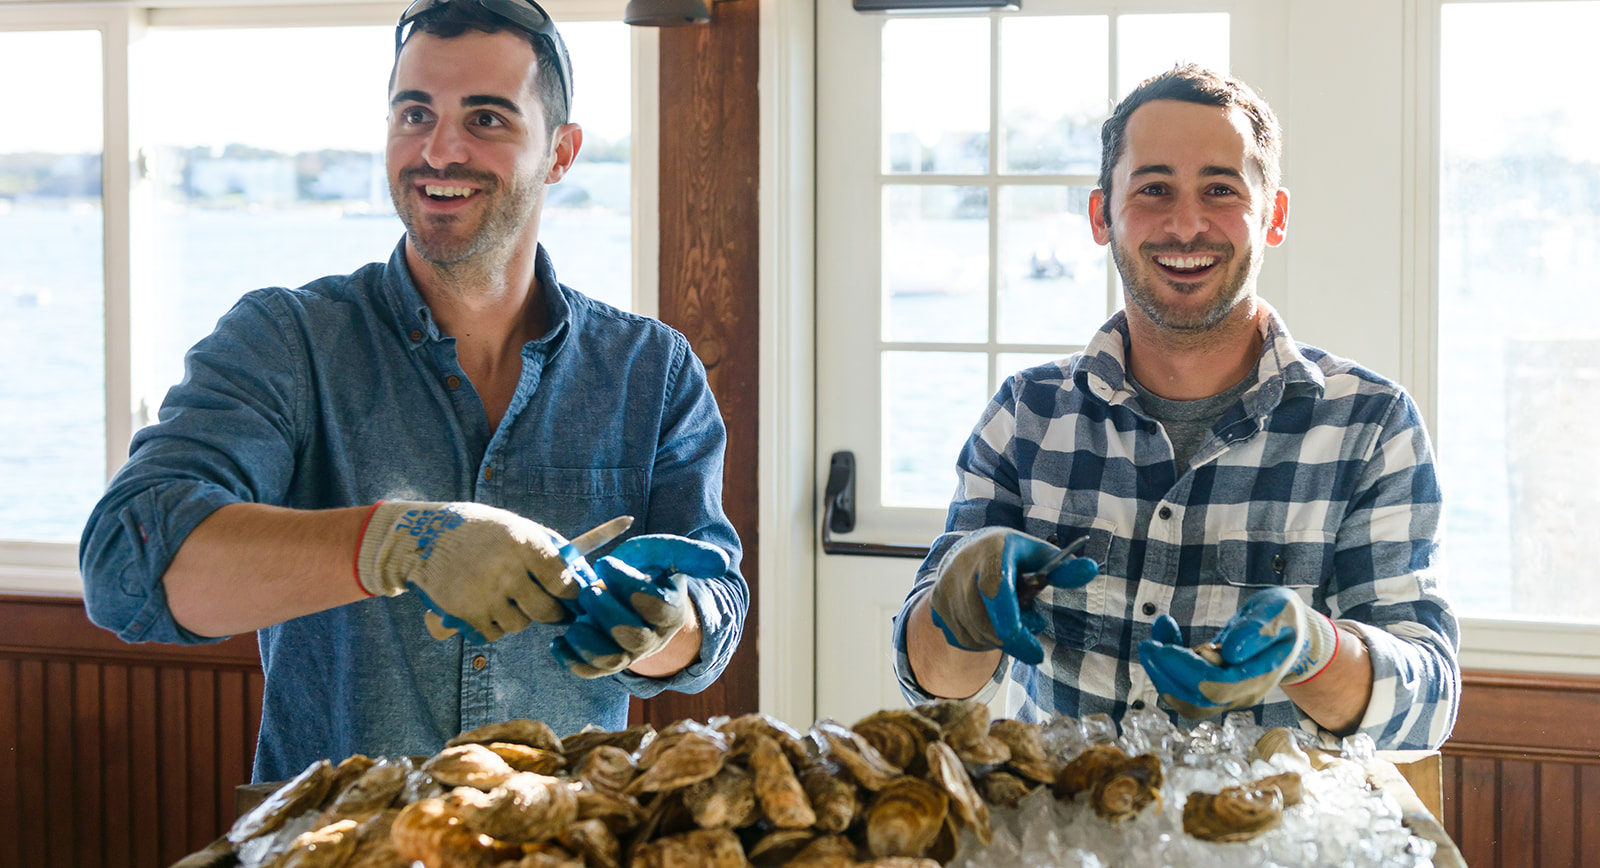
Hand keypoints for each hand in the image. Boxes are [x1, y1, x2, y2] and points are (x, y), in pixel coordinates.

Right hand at [355, 501, 579, 642]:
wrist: (424, 536)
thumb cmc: (480, 531)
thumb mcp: (515, 526)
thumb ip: (545, 548)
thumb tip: (581, 571)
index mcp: (524, 543)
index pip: (563, 581)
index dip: (572, 595)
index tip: (572, 598)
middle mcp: (507, 570)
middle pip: (546, 611)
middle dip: (553, 615)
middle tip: (552, 611)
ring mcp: (485, 593)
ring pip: (519, 624)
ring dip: (519, 618)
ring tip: (508, 601)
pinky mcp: (465, 612)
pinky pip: (492, 633)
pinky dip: (493, 626)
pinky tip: (486, 608)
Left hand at [549, 535, 730, 677]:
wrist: (629, 593)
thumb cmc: (646, 569)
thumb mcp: (664, 554)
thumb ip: (688, 554)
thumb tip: (722, 563)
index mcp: (671, 612)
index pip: (657, 607)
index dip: (630, 586)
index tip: (606, 562)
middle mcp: (653, 639)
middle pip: (633, 637)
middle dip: (607, 613)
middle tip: (587, 590)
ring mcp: (628, 655)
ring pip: (611, 660)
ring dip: (589, 643)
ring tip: (575, 622)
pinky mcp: (603, 665)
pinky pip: (588, 672)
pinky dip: (570, 660)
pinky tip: (558, 642)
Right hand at [928, 527, 1098, 665]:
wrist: (970, 550)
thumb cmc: (1013, 557)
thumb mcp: (1040, 556)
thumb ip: (1064, 569)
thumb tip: (1090, 569)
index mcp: (992, 551)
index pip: (996, 590)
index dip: (1012, 624)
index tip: (1036, 654)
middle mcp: (962, 567)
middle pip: (985, 623)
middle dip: (1013, 640)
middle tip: (1033, 641)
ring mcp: (944, 587)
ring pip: (974, 636)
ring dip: (998, 641)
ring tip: (1011, 623)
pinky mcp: (935, 604)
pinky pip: (961, 639)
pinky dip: (980, 642)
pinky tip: (990, 626)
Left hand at [1137, 587, 1338, 717]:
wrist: (1287, 630)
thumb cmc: (1281, 616)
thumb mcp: (1277, 610)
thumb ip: (1258, 629)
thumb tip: (1231, 652)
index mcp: (1262, 674)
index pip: (1219, 685)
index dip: (1187, 669)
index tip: (1162, 648)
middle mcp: (1245, 693)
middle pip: (1200, 699)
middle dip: (1168, 674)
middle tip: (1147, 646)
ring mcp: (1231, 696)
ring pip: (1189, 701)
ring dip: (1163, 675)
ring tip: (1151, 643)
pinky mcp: (1215, 690)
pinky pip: (1186, 690)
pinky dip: (1168, 670)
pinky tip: (1164, 639)